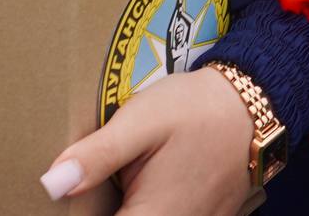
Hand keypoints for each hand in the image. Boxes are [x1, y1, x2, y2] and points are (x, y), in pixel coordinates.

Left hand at [42, 66, 255, 213]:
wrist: (255, 103)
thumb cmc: (196, 109)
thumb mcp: (141, 121)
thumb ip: (97, 156)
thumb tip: (52, 185)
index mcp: (153, 215)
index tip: (60, 204)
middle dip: (101, 209)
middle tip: (86, 186)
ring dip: (127, 206)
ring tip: (121, 182)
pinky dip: (151, 205)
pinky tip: (144, 187)